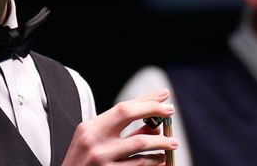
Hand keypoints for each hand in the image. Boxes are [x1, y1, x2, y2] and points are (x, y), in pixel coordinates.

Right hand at [62, 89, 177, 165]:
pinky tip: (161, 160)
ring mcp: (102, 159)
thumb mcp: (95, 141)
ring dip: (161, 142)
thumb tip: (152, 124)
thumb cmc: (84, 161)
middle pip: (128, 115)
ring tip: (172, 143)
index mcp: (90, 128)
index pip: (121, 107)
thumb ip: (120, 131)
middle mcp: (94, 140)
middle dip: (153, 110)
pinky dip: (154, 162)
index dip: (145, 101)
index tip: (163, 97)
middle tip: (170, 111)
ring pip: (140, 144)